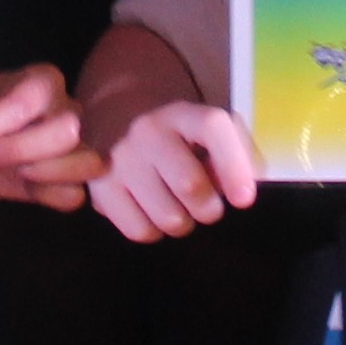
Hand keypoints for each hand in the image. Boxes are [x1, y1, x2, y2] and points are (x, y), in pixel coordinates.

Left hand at [0, 64, 103, 211]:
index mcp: (42, 81)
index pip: (30, 98)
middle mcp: (67, 110)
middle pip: (67, 130)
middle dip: (18, 149)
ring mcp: (76, 147)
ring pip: (87, 162)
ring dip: (43, 173)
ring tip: (8, 172)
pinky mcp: (69, 181)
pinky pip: (75, 194)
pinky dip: (50, 194)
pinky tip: (21, 187)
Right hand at [88, 100, 259, 242]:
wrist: (118, 130)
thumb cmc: (180, 142)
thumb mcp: (210, 137)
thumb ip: (236, 157)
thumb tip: (239, 193)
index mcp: (183, 113)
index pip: (212, 128)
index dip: (233, 166)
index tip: (244, 199)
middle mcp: (147, 131)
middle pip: (190, 185)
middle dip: (209, 208)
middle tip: (208, 206)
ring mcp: (120, 160)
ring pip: (169, 218)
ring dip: (183, 223)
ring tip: (178, 208)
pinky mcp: (100, 189)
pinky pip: (141, 231)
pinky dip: (155, 231)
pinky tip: (153, 212)